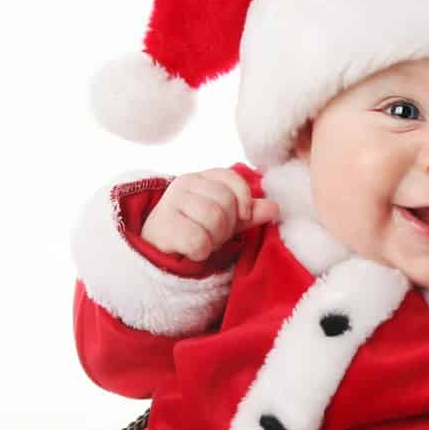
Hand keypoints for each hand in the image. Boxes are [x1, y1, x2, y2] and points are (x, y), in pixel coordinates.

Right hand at [141, 168, 279, 260]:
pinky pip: (199, 240)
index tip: (241, 217)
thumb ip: (247, 213)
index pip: (233, 180)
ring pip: (214, 220)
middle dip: (226, 227)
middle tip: (212, 236)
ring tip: (202, 242)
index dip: (243, 201)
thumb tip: (274, 208)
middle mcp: (184, 183)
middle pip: (226, 202)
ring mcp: (171, 202)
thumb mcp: (223, 221)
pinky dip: (200, 252)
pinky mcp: (163, 225)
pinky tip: (190, 252)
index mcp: (201, 177)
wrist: (154, 252)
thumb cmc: (190, 233)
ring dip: (213, 240)